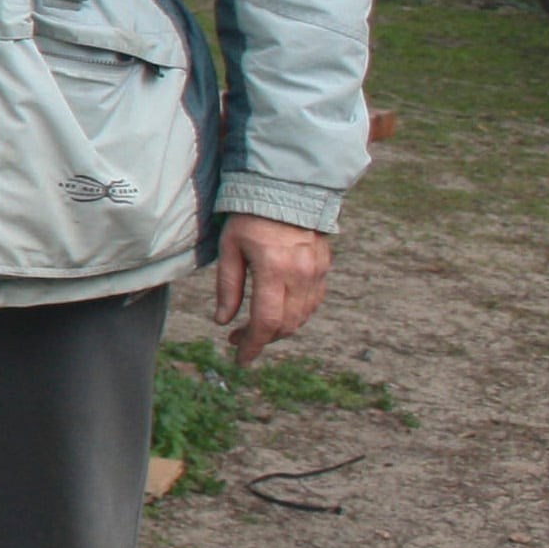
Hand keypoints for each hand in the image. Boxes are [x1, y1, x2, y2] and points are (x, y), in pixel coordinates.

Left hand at [212, 215, 330, 363]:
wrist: (288, 188)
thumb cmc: (250, 215)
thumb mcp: (230, 248)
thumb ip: (228, 287)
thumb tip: (224, 321)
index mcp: (274, 270)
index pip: (266, 322)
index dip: (253, 345)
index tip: (241, 359)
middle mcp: (301, 275)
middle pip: (286, 325)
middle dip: (263, 339)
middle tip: (238, 340)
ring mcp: (317, 272)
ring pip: (302, 317)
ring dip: (279, 329)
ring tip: (254, 327)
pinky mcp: (325, 267)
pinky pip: (312, 302)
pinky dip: (295, 314)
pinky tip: (277, 311)